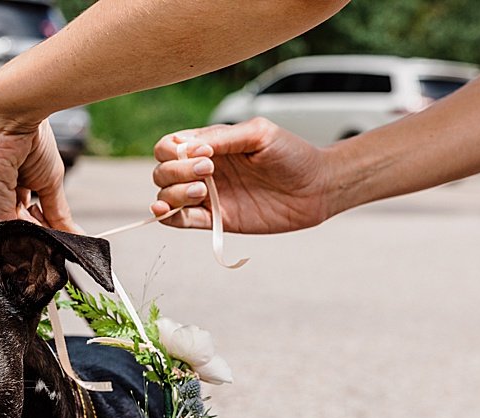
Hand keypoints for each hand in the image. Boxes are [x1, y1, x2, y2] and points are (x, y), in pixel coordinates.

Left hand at [0, 115, 79, 230]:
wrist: (13, 115)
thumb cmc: (31, 139)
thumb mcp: (51, 183)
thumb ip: (58, 214)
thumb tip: (76, 236)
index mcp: (9, 192)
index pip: (27, 223)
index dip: (45, 231)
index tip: (61, 234)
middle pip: (22, 231)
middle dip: (42, 234)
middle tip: (58, 231)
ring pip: (15, 235)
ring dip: (36, 233)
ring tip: (46, 217)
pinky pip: (8, 232)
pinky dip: (27, 234)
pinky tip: (38, 223)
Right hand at [150, 118, 335, 233]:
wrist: (317, 187)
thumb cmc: (292, 154)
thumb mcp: (259, 134)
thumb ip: (223, 137)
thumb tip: (188, 147)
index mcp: (210, 145)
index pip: (169, 146)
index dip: (174, 150)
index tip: (203, 154)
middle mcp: (204, 171)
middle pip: (162, 171)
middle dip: (175, 171)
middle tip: (209, 172)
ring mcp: (209, 196)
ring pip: (166, 196)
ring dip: (172, 194)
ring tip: (200, 191)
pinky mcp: (217, 220)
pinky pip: (181, 221)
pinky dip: (170, 217)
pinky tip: (172, 211)